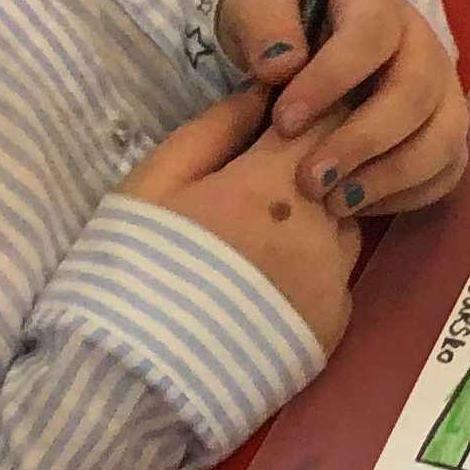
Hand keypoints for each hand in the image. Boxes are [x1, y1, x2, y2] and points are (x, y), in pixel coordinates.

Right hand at [120, 87, 363, 348]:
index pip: (326, 120)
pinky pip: (337, 280)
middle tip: (270, 177)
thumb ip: (213, 130)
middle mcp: (319, 230)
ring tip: (263, 233)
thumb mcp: (153, 184)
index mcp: (273, 186)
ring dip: (318, 218)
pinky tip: (268, 282)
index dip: (315, 108)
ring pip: (344, 226)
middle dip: (317, 164)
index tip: (296, 109)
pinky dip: (313, 271)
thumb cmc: (129, 268)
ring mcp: (333, 282)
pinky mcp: (333, 328)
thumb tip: (262, 91)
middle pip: (343, 173)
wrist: (125, 379)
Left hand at [215, 0, 469, 217]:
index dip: (332, 80)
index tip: (284, 122)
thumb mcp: (258, 5)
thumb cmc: (283, 25)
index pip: (371, 36)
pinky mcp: (446, 133)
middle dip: (363, 141)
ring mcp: (443, 92)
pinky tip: (359, 207)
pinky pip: (448, 169)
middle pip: (415, 94)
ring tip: (334, 203)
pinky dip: (410, 194)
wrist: (309, 45)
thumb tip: (281, 65)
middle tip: (310, 180)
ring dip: (391, 175)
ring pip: (443, 136)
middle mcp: (424, 47)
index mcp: (380, 7)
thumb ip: (263, 24)